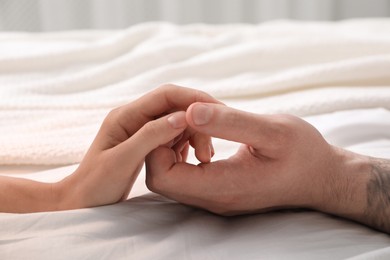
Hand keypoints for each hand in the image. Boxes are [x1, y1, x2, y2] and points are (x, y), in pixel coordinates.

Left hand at [55, 85, 219, 209]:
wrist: (81, 201)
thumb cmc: (96, 184)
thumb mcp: (122, 160)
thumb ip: (150, 136)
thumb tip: (182, 117)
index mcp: (125, 115)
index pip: (166, 95)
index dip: (194, 99)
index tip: (218, 111)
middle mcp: (133, 117)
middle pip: (174, 106)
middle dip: (197, 120)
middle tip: (211, 147)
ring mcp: (139, 129)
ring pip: (176, 121)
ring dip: (194, 133)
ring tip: (205, 156)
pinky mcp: (145, 142)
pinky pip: (172, 135)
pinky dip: (186, 143)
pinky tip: (193, 157)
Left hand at [145, 102, 369, 217]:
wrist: (322, 178)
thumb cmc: (303, 154)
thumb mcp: (273, 131)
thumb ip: (230, 122)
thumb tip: (190, 111)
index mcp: (222, 187)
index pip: (162, 177)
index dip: (158, 144)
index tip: (178, 118)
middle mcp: (213, 198)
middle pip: (161, 178)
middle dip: (163, 142)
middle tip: (186, 118)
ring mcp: (215, 197)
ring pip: (172, 176)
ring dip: (175, 145)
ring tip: (198, 124)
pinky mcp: (219, 190)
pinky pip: (186, 175)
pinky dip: (186, 151)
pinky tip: (205, 134)